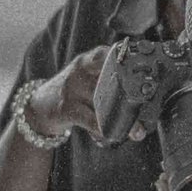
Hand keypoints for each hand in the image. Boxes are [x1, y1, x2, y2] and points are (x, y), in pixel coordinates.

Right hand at [24, 45, 144, 140]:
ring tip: (137, 131)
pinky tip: (113, 135)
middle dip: (133, 97)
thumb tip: (148, 97)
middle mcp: (81, 68)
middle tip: (148, 110)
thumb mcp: (89, 76)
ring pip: (105, 103)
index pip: (116, 55)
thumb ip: (112, 79)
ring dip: (124, 120)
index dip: (135, 65)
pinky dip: (105, 130)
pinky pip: (92, 120)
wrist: (40, 107)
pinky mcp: (67, 108)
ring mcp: (72, 87)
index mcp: (91, 58)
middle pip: (114, 80)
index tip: (151, 78)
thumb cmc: (74, 92)